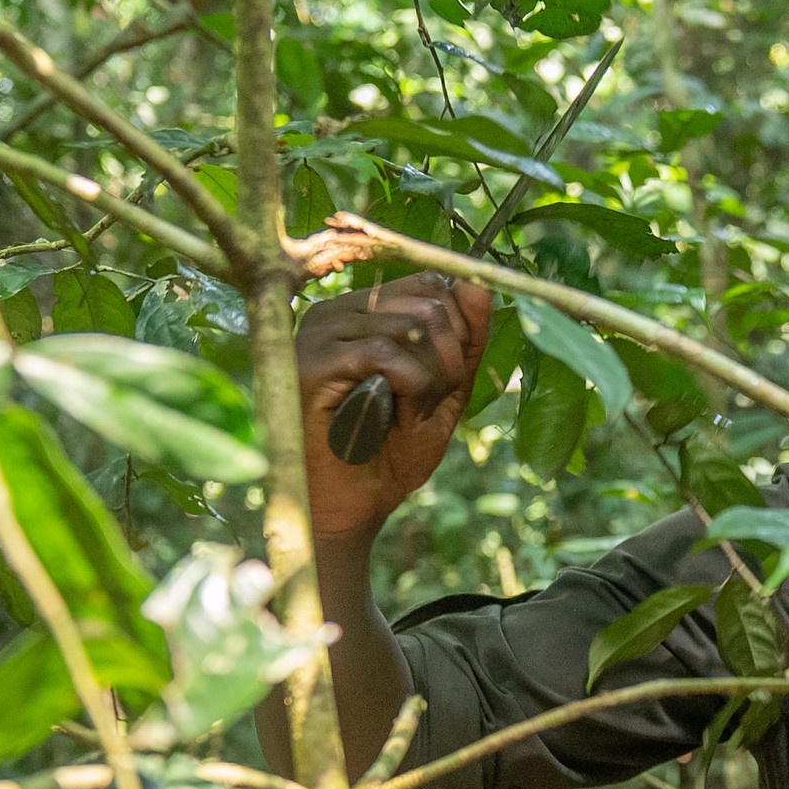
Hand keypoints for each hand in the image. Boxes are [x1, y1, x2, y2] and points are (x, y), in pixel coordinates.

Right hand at [295, 271, 491, 541]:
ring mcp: (319, 332)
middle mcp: (337, 311)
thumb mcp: (446, 387)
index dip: (459, 330)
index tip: (446, 379)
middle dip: (450, 360)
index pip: (431, 283)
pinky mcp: (311, 361)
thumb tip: (478, 282)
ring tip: (409, 413)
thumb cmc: (392, 450)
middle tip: (428, 403)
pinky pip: (386, 352)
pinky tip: (397, 416)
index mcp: (364, 309)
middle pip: (429, 302)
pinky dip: (411, 387)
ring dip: (432, 379)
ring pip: (412, 325)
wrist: (353, 506)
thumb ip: (466, 337)